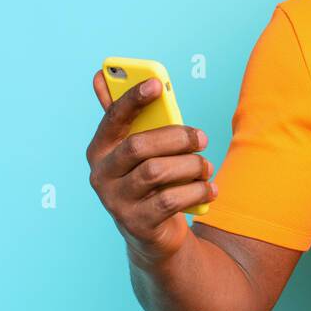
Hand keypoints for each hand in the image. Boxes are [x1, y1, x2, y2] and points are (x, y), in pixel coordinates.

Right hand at [86, 71, 216, 261]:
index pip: (113, 118)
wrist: (153, 234)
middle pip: (139, 146)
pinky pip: (171, 200)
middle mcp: (101, 175)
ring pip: (157, 172)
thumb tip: (99, 76)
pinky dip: (197, 191)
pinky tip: (210, 189)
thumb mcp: (141, 150)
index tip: (157, 84)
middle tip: (203, 138)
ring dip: (191, 166)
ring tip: (206, 168)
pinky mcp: (137, 224)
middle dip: (178, 138)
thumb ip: (128, 117)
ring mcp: (116, 202)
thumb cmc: (150, 181)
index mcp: (100, 150)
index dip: (133, 99)